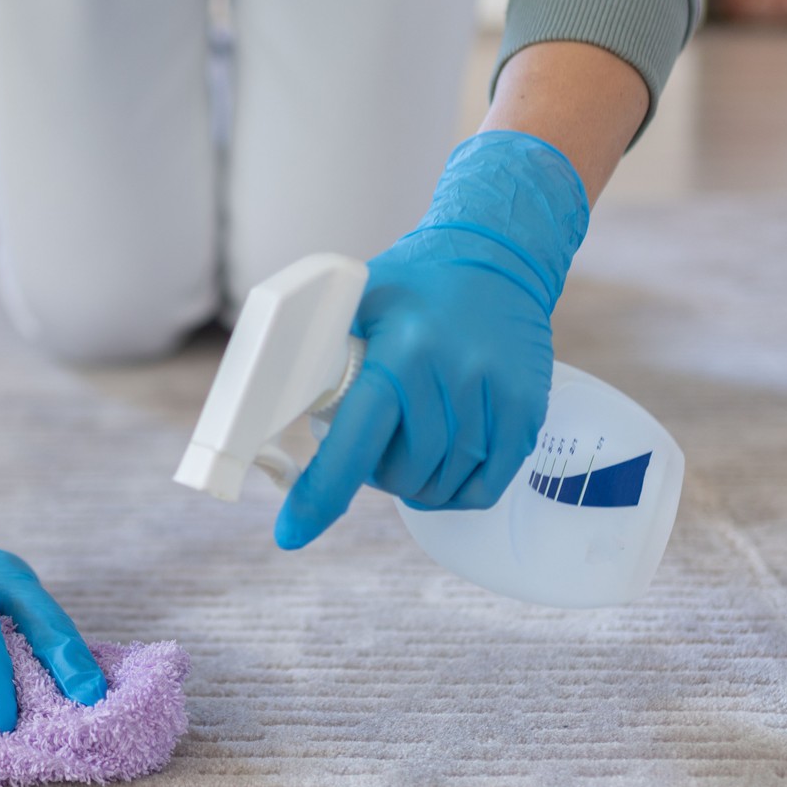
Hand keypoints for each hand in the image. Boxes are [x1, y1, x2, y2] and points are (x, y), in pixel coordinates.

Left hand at [275, 131, 589, 548]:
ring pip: (442, 486)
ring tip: (408, 445)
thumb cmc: (413, 282)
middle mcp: (451, 376)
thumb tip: (260, 418)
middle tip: (372, 443)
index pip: (355, 443)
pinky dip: (455, 492)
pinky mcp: (526, 410)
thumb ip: (321, 356)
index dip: (321, 496)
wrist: (499, 251)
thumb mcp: (356, 303)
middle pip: (401, 475)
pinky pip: (485, 486)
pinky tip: (441, 467)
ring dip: (415, 483)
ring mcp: (495, 396)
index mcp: (400, 352)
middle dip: (376, 474)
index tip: (290, 534)